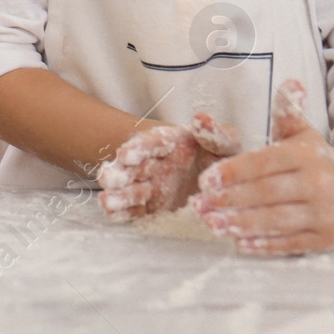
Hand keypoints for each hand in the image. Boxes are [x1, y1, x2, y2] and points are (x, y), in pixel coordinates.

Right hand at [99, 112, 240, 220]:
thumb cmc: (220, 160)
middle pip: (132, 167)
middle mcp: (154, 164)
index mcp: (169, 144)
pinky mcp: (149, 208)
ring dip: (117, 195)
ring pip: (129, 189)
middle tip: (110, 180)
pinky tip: (112, 214)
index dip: (137, 148)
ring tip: (107, 201)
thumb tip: (201, 119)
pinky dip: (121, 212)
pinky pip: (133, 210)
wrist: (219, 186)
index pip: (150, 143)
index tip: (126, 155)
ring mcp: (149, 186)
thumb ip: (217, 135)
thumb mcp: (225, 146)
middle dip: (119, 173)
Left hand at [188, 80, 333, 254]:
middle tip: (198, 205)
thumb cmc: (317, 158)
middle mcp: (318, 184)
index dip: (233, 172)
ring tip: (212, 224)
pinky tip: (239, 243)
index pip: (263, 163)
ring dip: (241, 224)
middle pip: (266, 194)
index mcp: (306, 155)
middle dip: (229, 200)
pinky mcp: (328, 239)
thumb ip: (287, 111)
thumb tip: (289, 83)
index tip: (205, 181)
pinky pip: (292, 244)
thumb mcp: (302, 133)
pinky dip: (264, 245)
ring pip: (277, 221)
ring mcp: (326, 214)